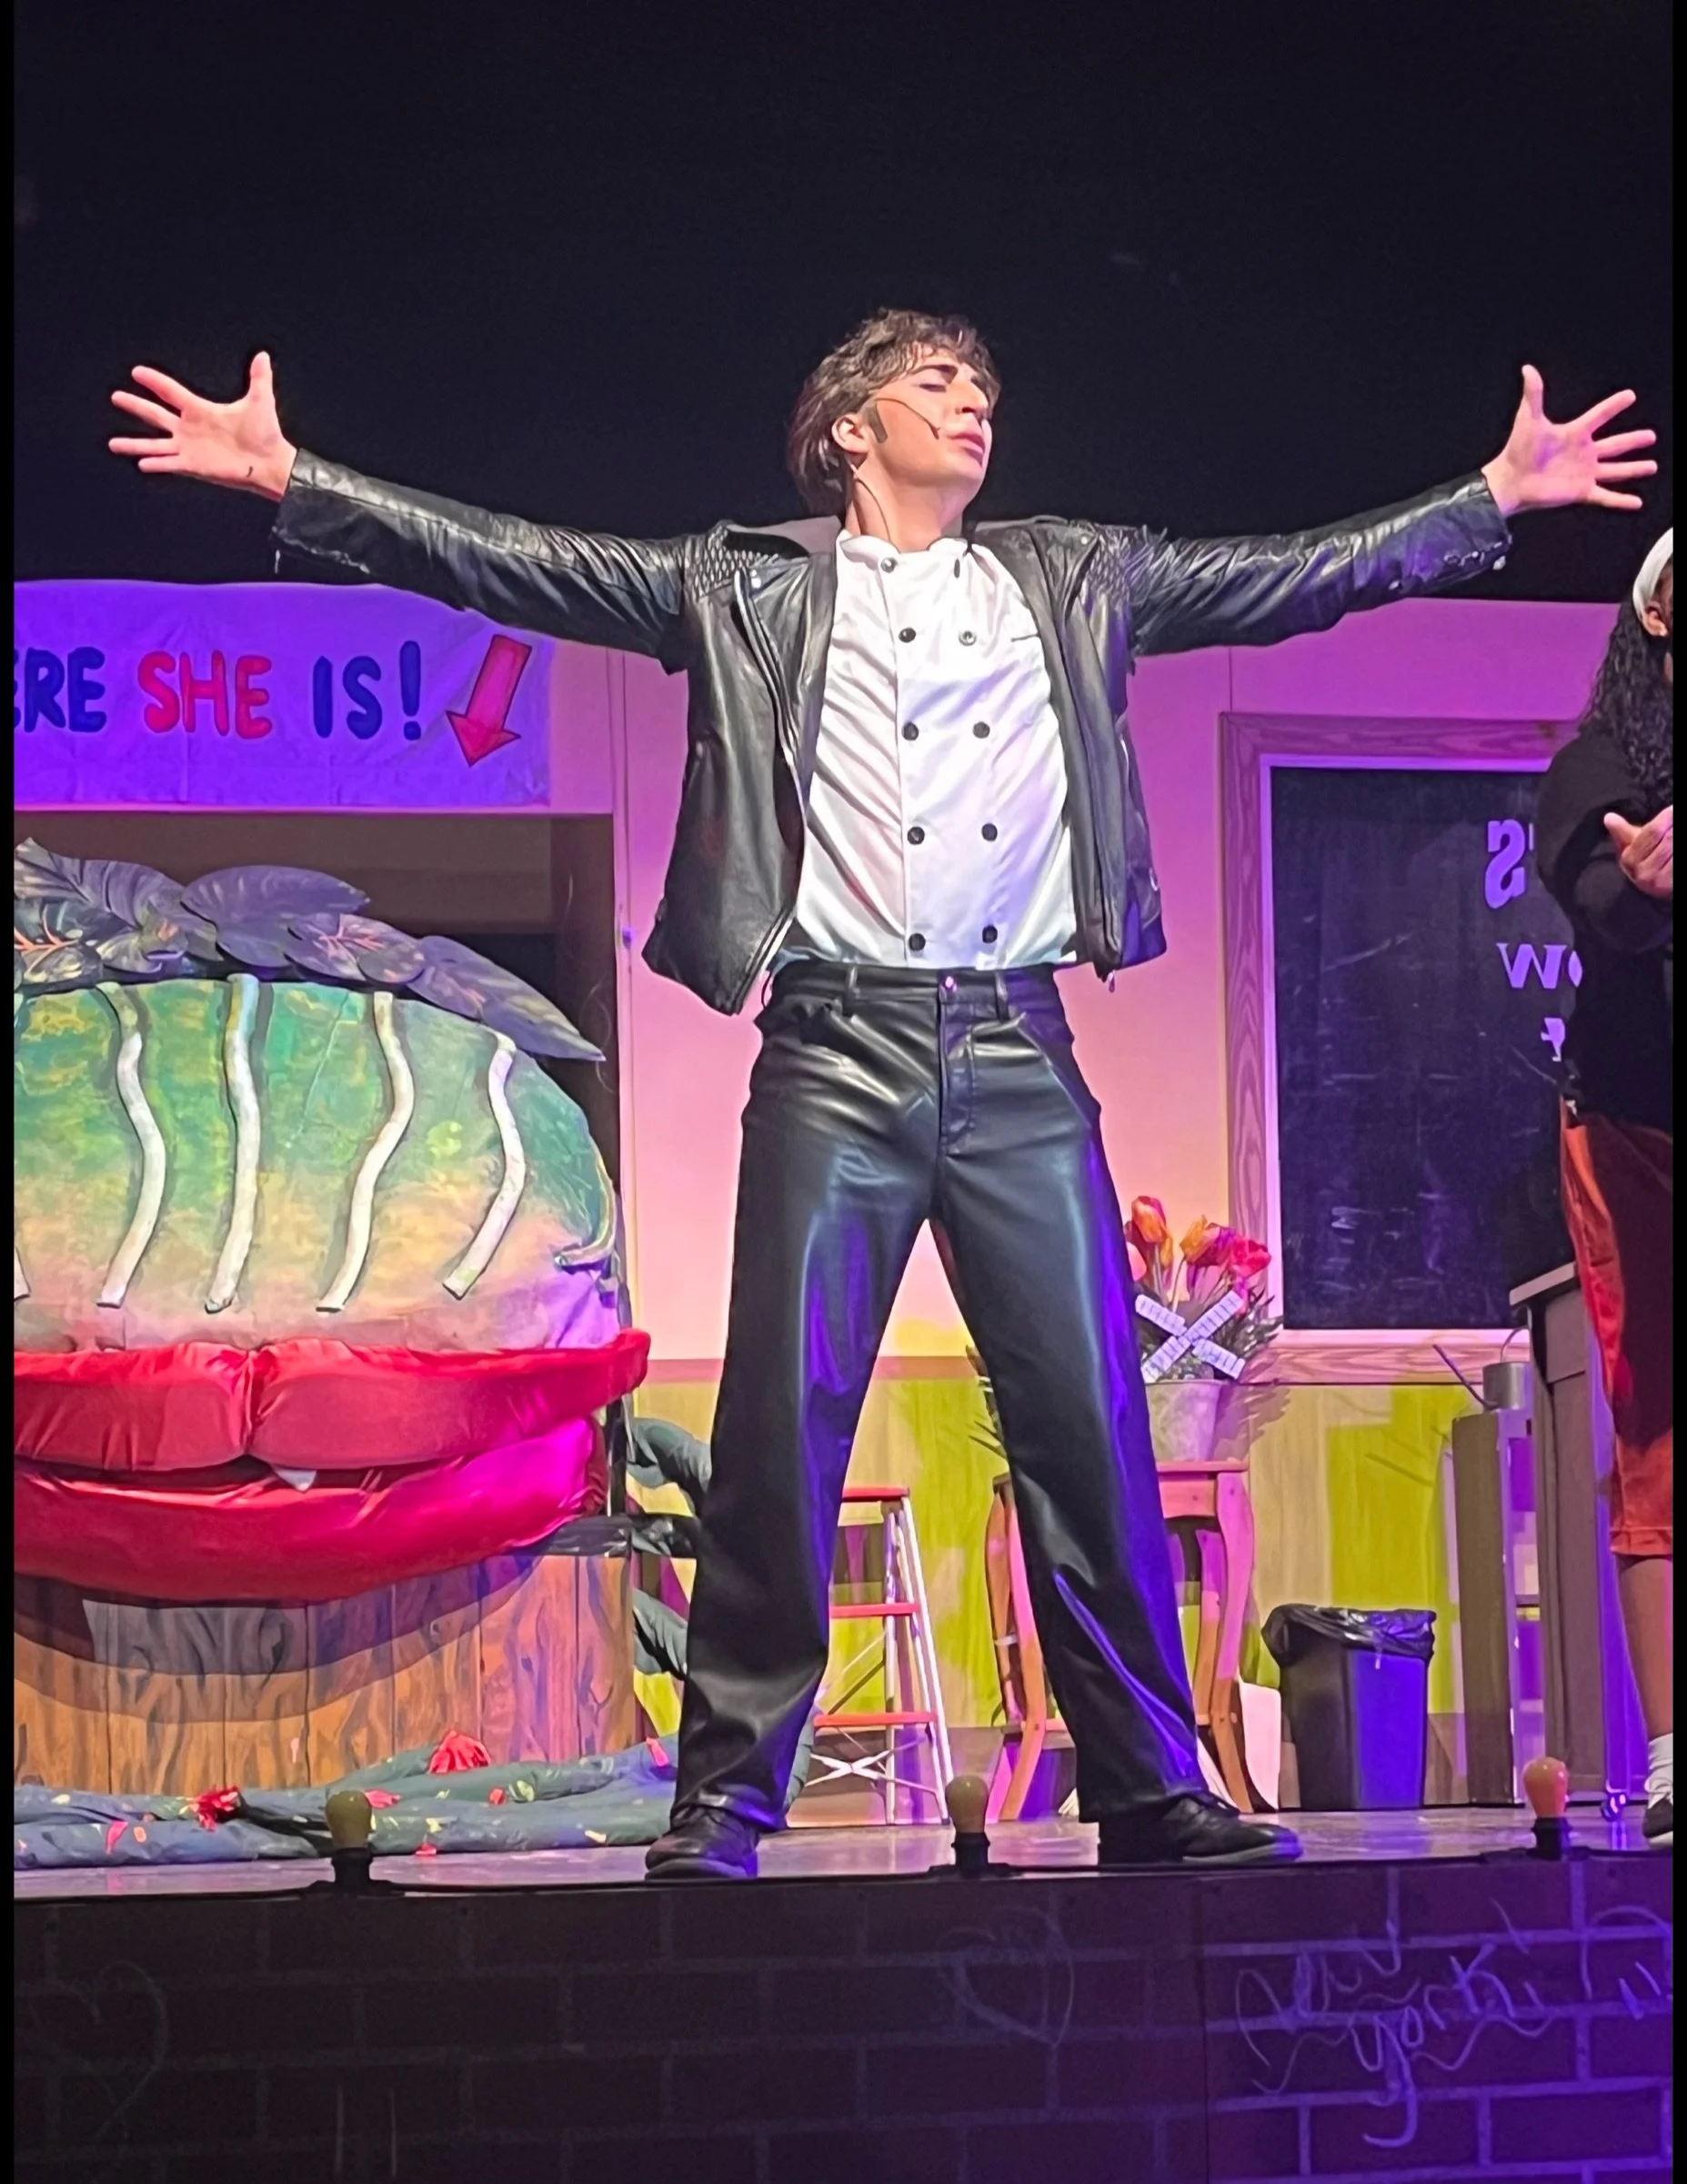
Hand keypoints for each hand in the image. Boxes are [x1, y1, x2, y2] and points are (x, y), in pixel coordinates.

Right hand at [109, 352, 296, 501]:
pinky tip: (141, 464)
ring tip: (113, 443)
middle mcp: (190, 428)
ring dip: (134, 443)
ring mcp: (189, 448)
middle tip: (115, 397)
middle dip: (135, 405)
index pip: (171, 392)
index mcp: (200, 410)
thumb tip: (263, 355)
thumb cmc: (265, 433)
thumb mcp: (260, 401)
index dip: (154, 381)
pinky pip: (169, 464)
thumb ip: (259, 378)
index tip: (136, 372)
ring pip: (155, 444)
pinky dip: (156, 464)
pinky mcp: (194, 466)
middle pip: (155, 414)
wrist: (271, 463)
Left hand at [1480, 366, 1655, 516]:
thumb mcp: (1529, 419)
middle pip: (1615, 444)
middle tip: (1651, 436)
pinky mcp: (1581, 492)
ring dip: (1633, 469)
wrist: (1511, 481)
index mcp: (1575, 433)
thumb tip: (1527, 368)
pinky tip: (1637, 503)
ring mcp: (1584, 473)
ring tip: (1652, 466)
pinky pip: (1606, 497)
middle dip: (1633, 440)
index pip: (1599, 415)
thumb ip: (1533, 394)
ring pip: (1616, 470)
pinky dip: (1621, 501)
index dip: (1614, 405)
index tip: (1630, 395)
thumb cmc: (1518, 450)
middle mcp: (1584, 453)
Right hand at [1604, 806, 1672, 899]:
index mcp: (1630, 860)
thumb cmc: (1645, 863)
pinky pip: (1677, 863)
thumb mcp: (1632, 847)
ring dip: (1675, 838)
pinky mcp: (1671, 885)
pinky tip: (1674, 852)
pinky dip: (1677, 854)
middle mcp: (1644, 874)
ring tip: (1673, 834)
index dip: (1666, 817)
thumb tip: (1609, 817)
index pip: (1653, 831)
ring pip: (1675, 849)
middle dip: (1673, 827)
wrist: (1656, 887)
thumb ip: (1622, 831)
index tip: (1672, 808)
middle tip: (1673, 824)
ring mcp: (1660, 882)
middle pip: (1669, 838)